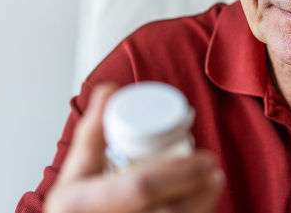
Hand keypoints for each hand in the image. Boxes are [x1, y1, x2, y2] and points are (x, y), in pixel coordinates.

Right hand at [45, 84, 224, 212]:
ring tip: (215, 183)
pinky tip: (204, 206)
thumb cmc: (76, 211)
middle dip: (199, 190)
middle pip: (167, 211)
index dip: (179, 173)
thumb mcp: (75, 174)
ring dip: (203, 205)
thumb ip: (93, 133)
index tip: (204, 158)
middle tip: (215, 169)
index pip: (141, 187)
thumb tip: (110, 89)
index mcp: (81, 205)